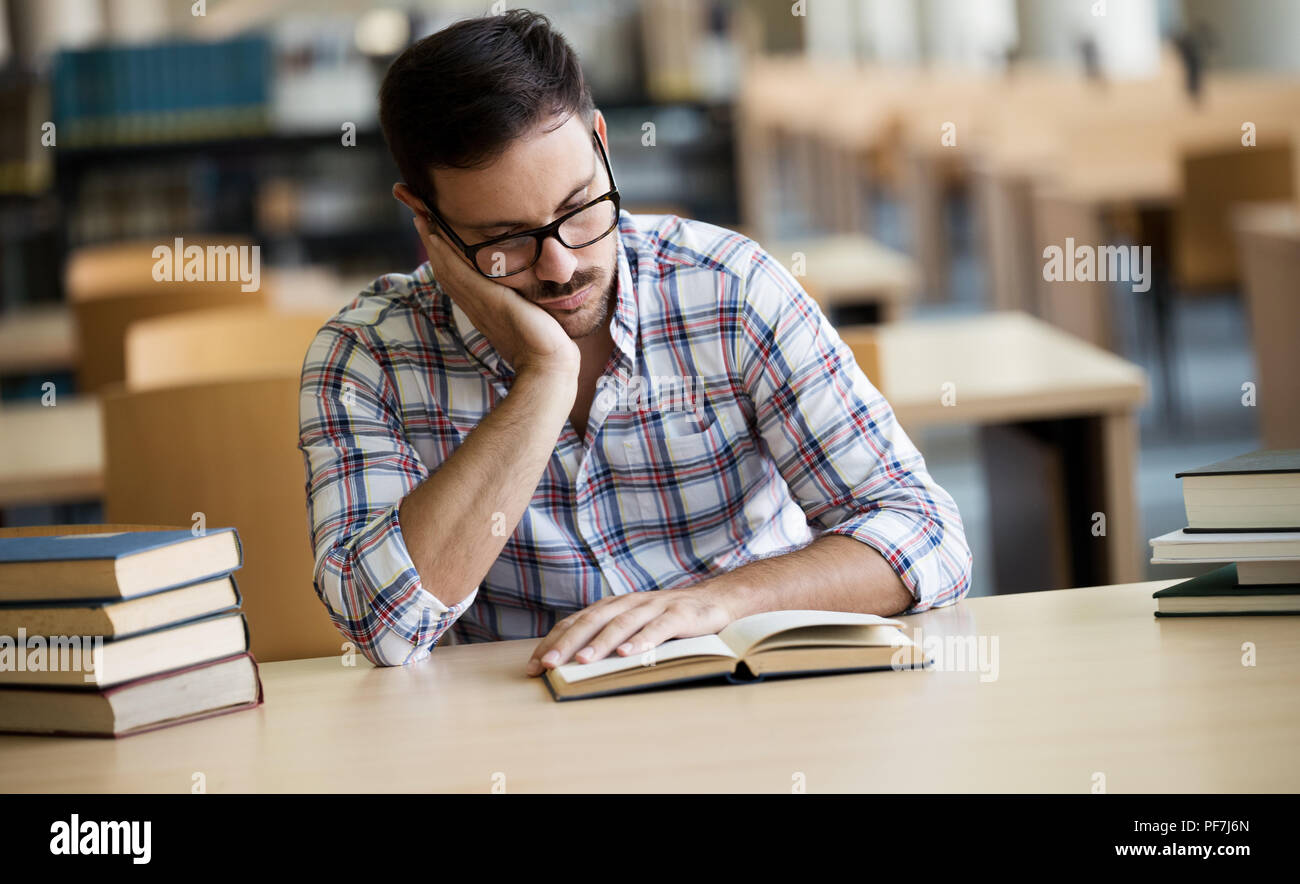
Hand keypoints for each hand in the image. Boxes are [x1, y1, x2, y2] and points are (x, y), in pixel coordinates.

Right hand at [413, 212, 579, 375]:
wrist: (549, 364)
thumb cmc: (547, 347)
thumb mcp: (532, 318)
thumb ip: (526, 304)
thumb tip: (535, 294)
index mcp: (483, 310)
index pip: (457, 278)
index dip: (444, 257)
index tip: (435, 234)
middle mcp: (475, 306)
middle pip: (445, 270)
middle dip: (432, 243)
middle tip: (419, 216)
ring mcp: (478, 303)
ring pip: (447, 269)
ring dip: (432, 243)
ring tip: (421, 218)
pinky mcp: (487, 300)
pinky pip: (458, 273)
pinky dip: (445, 254)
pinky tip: (436, 236)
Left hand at [525, 586, 738, 675]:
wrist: (714, 600)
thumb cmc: (666, 618)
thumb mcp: (633, 623)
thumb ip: (607, 635)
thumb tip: (571, 663)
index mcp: (613, 606)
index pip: (576, 621)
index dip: (553, 641)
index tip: (534, 666)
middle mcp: (629, 603)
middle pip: (592, 621)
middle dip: (567, 643)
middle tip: (548, 665)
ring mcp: (654, 607)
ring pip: (622, 624)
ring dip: (601, 643)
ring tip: (583, 661)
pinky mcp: (679, 615)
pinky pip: (658, 628)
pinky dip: (642, 641)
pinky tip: (629, 654)